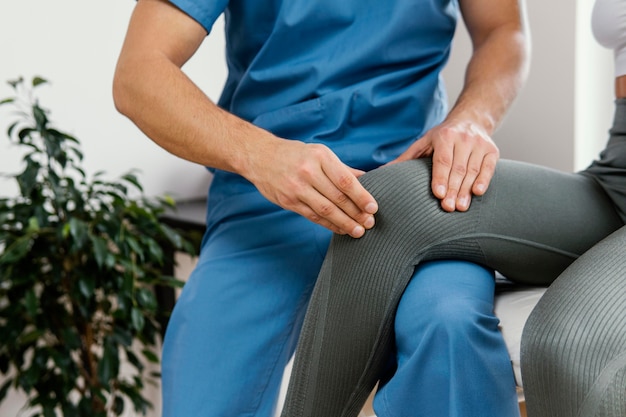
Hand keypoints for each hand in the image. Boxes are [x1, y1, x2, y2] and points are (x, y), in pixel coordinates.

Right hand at [246, 139, 377, 237]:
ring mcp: (296, 188)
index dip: (361, 196)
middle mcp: (308, 172)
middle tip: (369, 223)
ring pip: (326, 210)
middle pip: (337, 198)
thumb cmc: (295, 154)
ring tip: (358, 231)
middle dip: (356, 213)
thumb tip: (367, 178)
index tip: (373, 208)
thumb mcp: (319, 153)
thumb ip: (342, 168)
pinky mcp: (288, 201)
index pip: (345, 181)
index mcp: (320, 157)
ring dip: (344, 223)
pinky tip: (340, 229)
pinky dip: (329, 224)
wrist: (259, 156)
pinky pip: (313, 216)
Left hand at [388, 119, 498, 211]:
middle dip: (453, 189)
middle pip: (458, 168)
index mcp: (444, 136)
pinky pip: (489, 168)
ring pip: (473, 170)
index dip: (440, 178)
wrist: (471, 119)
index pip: (442, 160)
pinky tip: (477, 193)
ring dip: (467, 190)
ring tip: (461, 207)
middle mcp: (463, 138)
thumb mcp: (423, 143)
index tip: (438, 194)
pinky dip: (484, 180)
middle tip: (448, 208)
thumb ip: (405, 159)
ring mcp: (479, 144)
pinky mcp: (493, 150)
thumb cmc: (442, 137)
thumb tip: (379, 173)